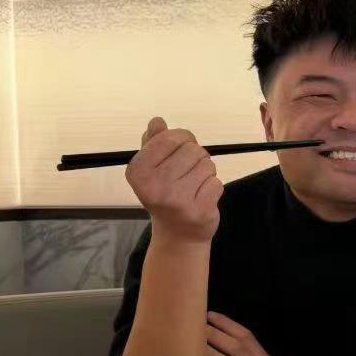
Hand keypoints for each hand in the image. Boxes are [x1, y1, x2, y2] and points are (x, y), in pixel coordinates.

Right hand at [125, 117, 221, 243]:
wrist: (177, 234)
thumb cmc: (164, 193)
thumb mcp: (151, 167)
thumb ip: (153, 142)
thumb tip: (157, 121)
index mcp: (138, 171)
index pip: (170, 137)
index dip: (182, 138)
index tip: (180, 149)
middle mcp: (155, 185)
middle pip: (193, 149)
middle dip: (195, 157)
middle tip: (187, 174)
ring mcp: (177, 200)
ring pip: (207, 164)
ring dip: (205, 172)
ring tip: (193, 186)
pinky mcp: (199, 210)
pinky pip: (216, 183)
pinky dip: (212, 187)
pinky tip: (200, 198)